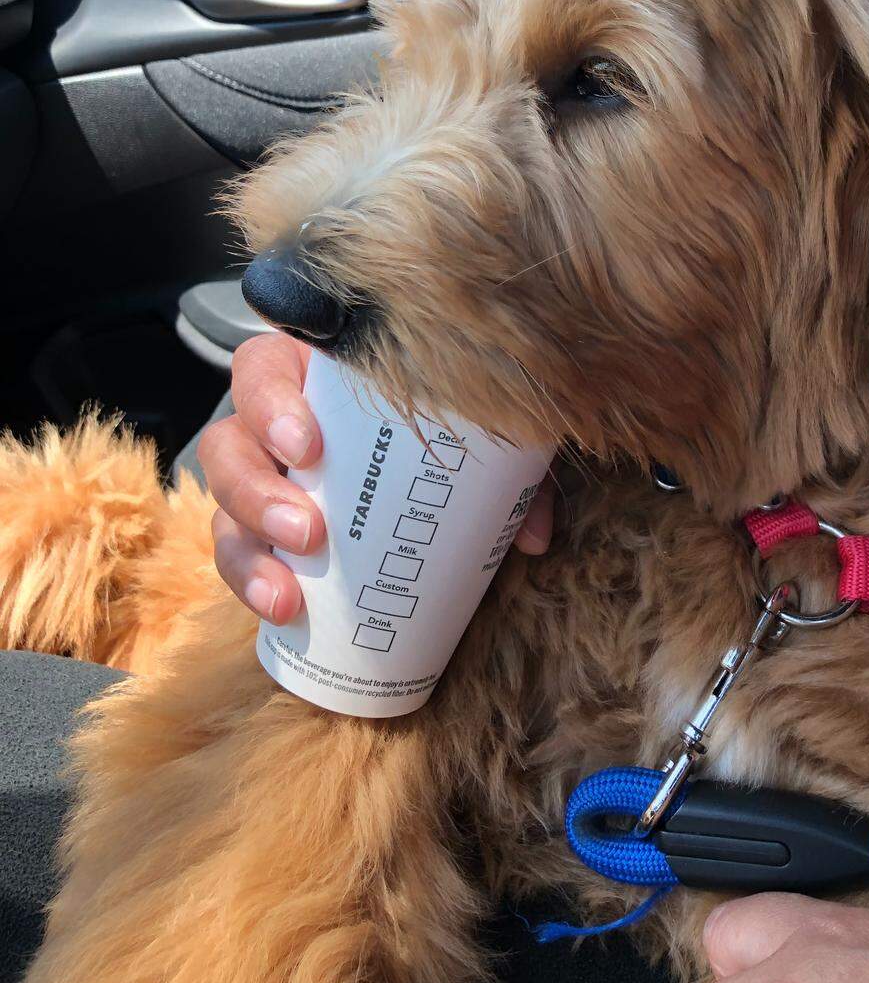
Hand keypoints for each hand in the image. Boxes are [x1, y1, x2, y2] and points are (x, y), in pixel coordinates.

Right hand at [200, 331, 555, 623]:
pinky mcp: (259, 533)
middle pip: (229, 443)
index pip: (263, 370)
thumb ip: (506, 473)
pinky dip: (251, 586)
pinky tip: (282, 612)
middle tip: (308, 531)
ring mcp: (259, 481)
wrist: (420, 476)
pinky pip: (235, 557)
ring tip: (288, 591)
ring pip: (222, 506)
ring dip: (248, 550)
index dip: (271, 403)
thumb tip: (531, 536)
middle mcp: (271, 427)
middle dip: (257, 490)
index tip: (308, 447)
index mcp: (313, 381)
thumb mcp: (473, 439)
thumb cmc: (439, 435)